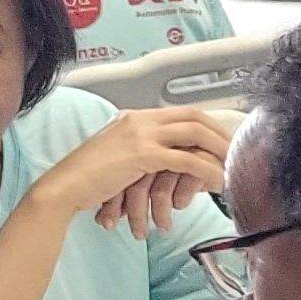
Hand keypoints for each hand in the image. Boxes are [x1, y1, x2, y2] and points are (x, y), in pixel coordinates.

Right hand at [32, 108, 231, 235]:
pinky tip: (216, 181)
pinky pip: (185, 159)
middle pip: (194, 117)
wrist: (63, 187)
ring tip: (232, 168)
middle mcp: (140, 120)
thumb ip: (143, 150)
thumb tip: (169, 160)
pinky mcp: (142, 155)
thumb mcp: (119, 155)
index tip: (224, 140)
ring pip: (194, 134)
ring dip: (218, 150)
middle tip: (236, 153)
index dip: (209, 125)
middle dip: (220, 134)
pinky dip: (205, 169)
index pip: (182, 112)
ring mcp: (141, 134)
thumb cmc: (89, 178)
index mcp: (135, 117)